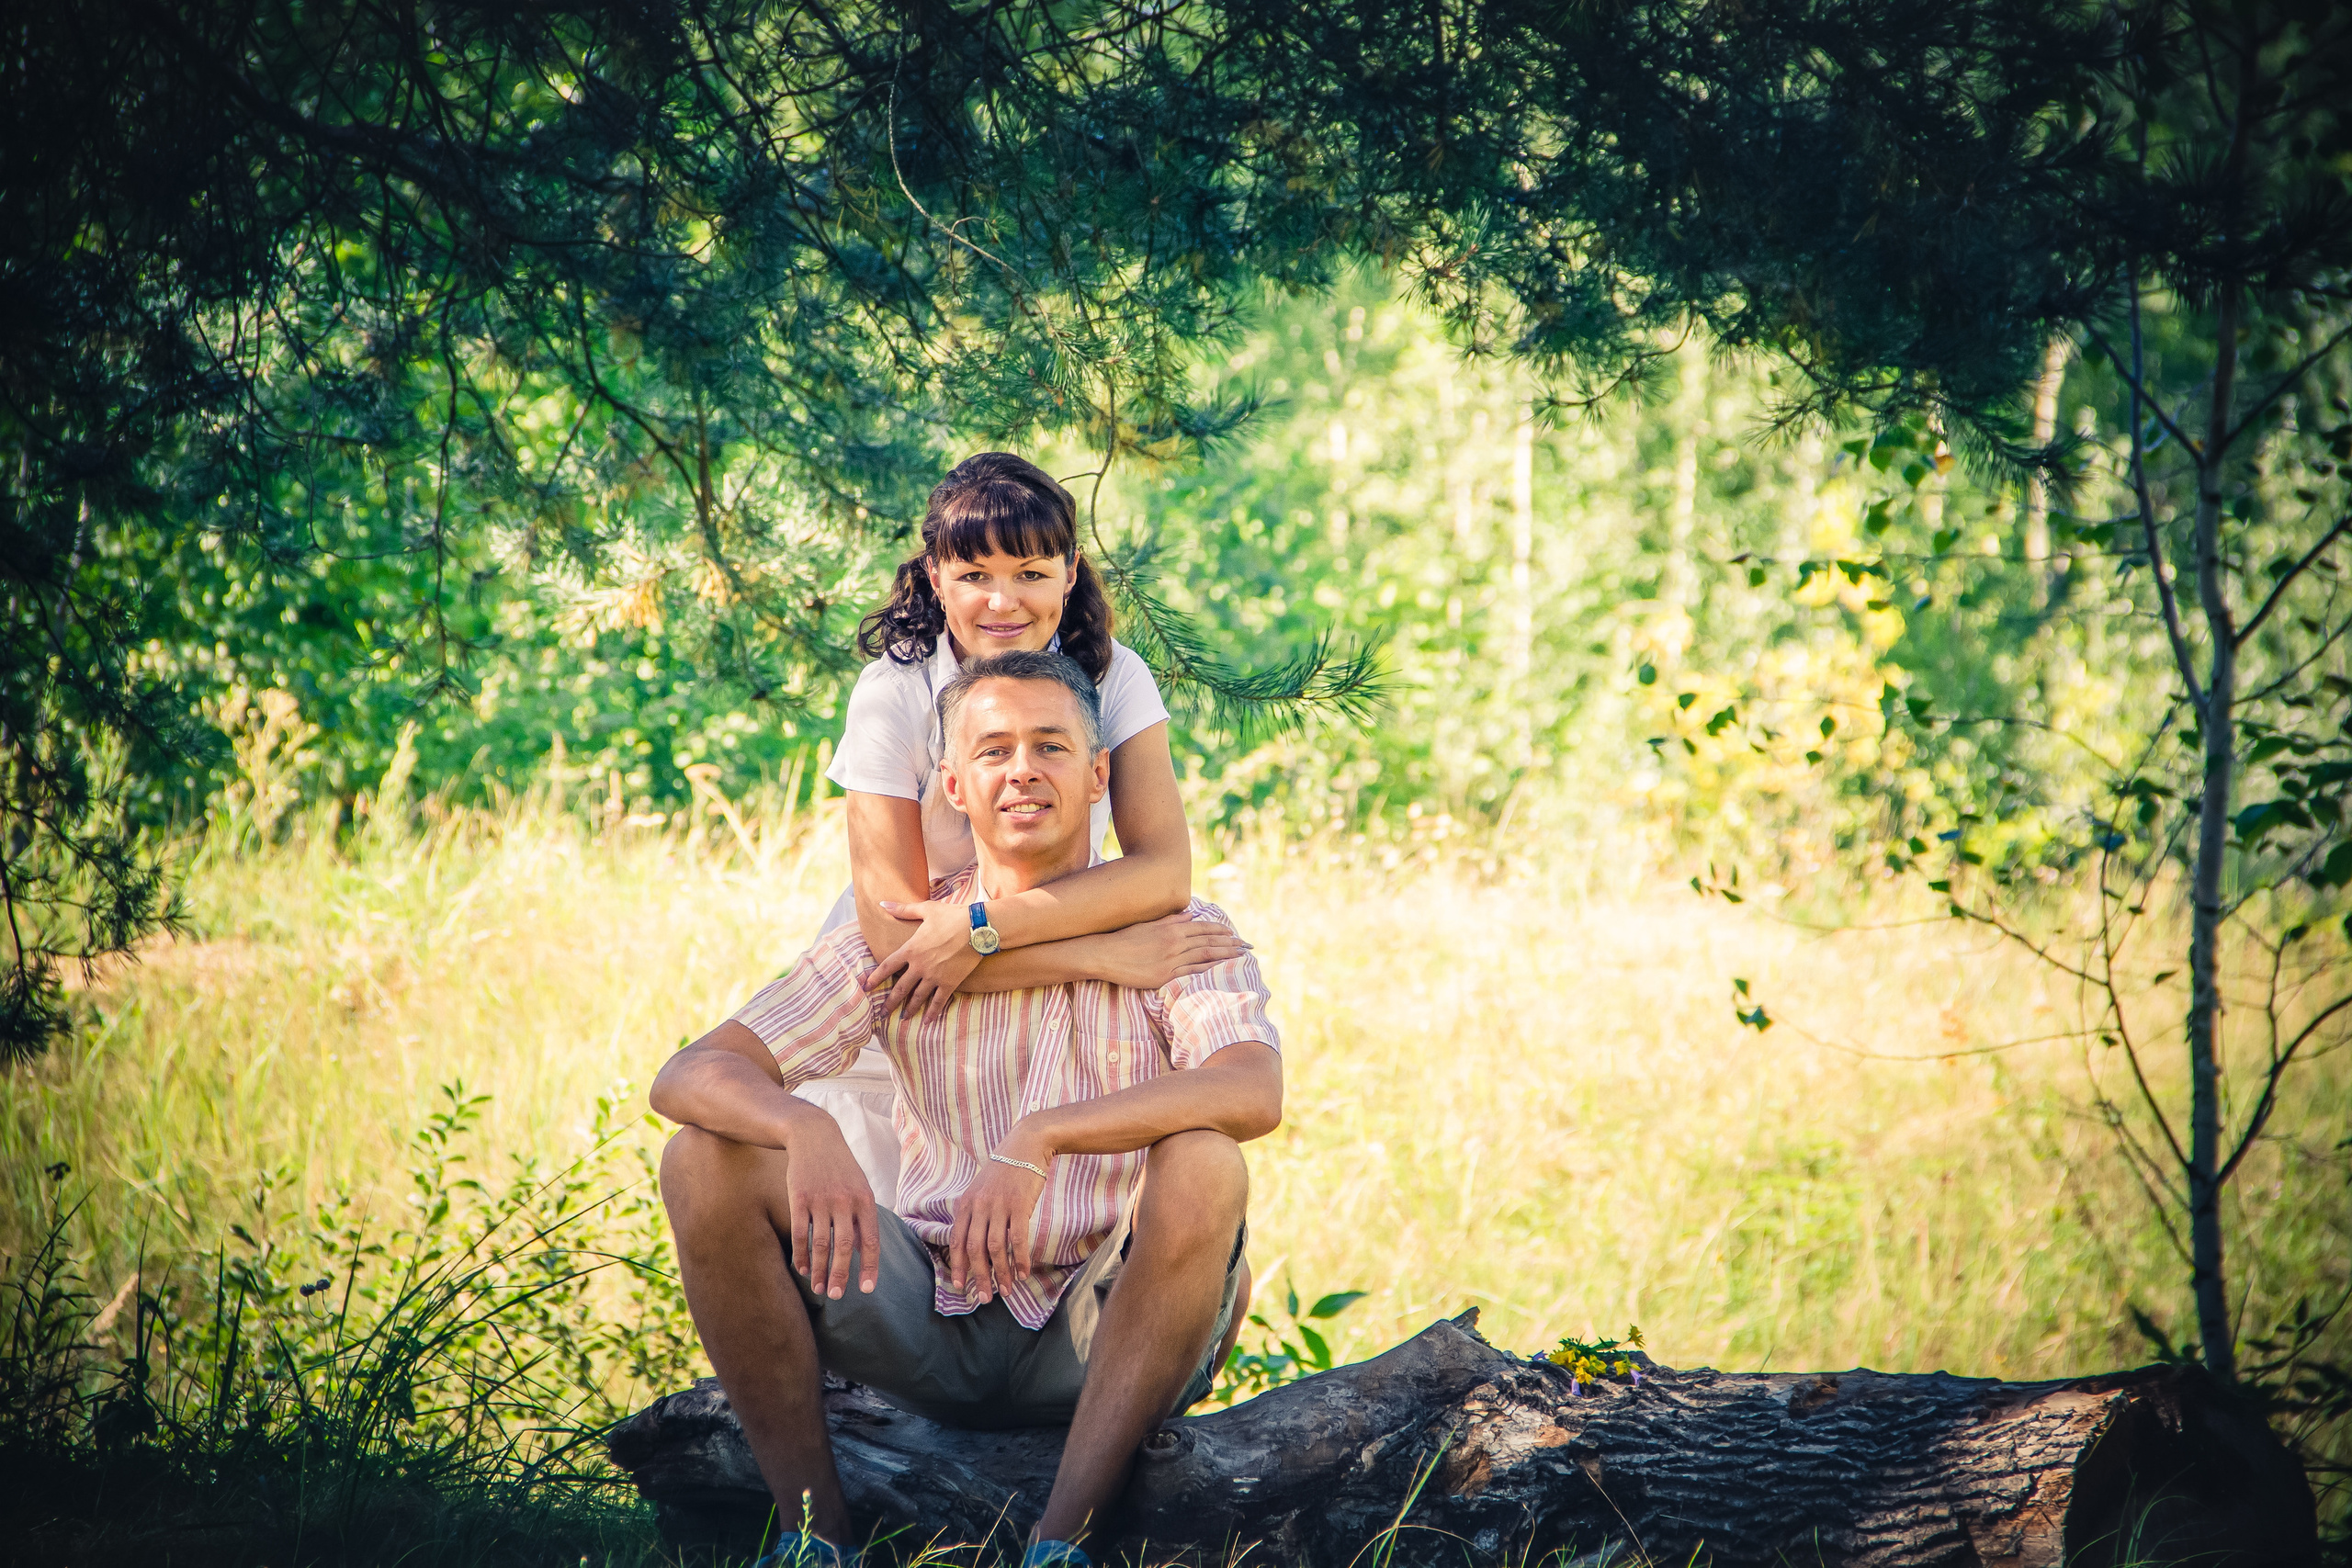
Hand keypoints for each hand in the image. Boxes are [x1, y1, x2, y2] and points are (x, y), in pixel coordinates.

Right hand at [783, 1117, 880, 1300]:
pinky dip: (801, 1255)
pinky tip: (803, 1269)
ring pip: (821, 1244)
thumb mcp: (859, 1186)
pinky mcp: (799, 1198)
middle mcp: (845, 1201)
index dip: (870, 1266)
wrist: (814, 1136)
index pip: (871, 1240)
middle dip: (841, 1274)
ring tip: (820, 1289)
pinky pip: (801, 1234)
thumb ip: (862, 1217)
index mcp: (865, 1200)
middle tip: (837, 1295)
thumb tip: (862, 1251)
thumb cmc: (840, 1167)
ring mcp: (821, 1200)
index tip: (867, 1289)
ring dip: (820, 1270)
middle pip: (844, 1246)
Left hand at [866, 897, 985, 1019]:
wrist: (978, 928)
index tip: (866, 988)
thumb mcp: (926, 910)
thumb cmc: (952, 916)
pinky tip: (927, 1021)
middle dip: (890, 1002)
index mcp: (911, 949)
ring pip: (918, 997)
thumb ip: (903, 909)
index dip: (875, 978)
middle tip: (883, 1012)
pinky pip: (939, 1001)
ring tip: (903, 1018)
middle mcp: (920, 966)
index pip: (887, 967)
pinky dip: (932, 1012)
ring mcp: (934, 976)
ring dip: (909, 1009)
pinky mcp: (950, 983)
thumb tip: (882, 903)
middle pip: (900, 988)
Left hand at [948, 1128, 1050, 1304]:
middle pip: (974, 1249)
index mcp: (966, 1203)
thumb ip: (975, 1212)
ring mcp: (999, 1206)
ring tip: (1006, 1291)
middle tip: (984, 1298)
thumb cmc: (1004, 1170)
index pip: (957, 1241)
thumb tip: (973, 1243)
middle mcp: (979, 1206)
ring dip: (1000, 1273)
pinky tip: (1023, 1273)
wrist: (1026, 1145)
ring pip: (995, 1248)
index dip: (958, 1266)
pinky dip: (1020, 1259)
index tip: (959, 1286)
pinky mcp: (1019, 1205)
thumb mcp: (981, 1188)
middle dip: (978, 1277)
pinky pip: (1018, 1238)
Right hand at [1090, 912, 1248, 989]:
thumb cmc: (1125, 939)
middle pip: (1209, 942)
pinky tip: (1220, 971)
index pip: (1204, 928)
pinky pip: (1192, 972)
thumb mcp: (1149, 924)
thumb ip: (1171, 920)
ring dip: (1225, 956)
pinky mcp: (1165, 975)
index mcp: (1172, 928)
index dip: (1221, 931)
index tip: (1234, 934)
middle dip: (1231, 943)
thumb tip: (1189, 916)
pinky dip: (1209, 971)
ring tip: (1241, 957)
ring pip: (1205, 956)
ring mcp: (1171, 959)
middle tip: (1247, 946)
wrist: (1105, 955)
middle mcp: (1175, 942)